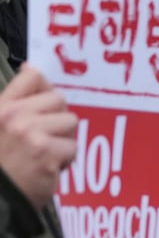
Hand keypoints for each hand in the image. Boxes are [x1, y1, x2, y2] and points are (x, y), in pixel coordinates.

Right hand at [0, 64, 77, 208]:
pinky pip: (72, 147)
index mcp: (0, 108)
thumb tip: (30, 68)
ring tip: (43, 155)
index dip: (45, 89)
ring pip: (69, 122)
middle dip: (57, 120)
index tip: (43, 104)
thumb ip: (15, 99)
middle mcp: (13, 116)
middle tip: (42, 140)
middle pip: (58, 100)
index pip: (32, 77)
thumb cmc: (0, 165)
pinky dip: (65, 161)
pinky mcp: (45, 152)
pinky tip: (46, 169)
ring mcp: (29, 133)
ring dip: (62, 140)